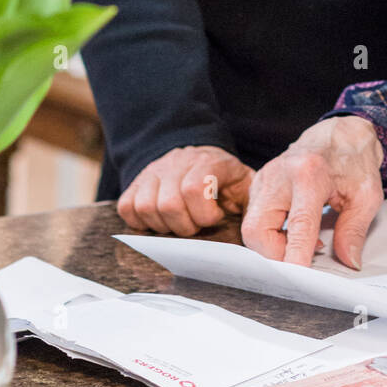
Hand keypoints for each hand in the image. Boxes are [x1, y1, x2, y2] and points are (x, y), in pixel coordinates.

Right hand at [116, 145, 253, 236]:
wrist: (196, 155)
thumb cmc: (224, 179)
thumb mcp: (244, 184)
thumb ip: (253, 203)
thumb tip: (257, 231)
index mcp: (208, 162)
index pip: (195, 188)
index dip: (205, 213)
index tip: (216, 216)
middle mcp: (176, 163)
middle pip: (169, 204)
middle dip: (185, 225)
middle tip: (197, 224)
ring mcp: (153, 172)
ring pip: (146, 207)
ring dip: (164, 226)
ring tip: (180, 222)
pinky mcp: (135, 183)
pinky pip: (128, 208)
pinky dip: (142, 222)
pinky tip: (162, 220)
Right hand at [241, 116, 383, 268]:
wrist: (340, 133)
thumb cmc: (353, 160)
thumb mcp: (366, 195)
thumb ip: (354, 230)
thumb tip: (347, 262)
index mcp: (309, 174)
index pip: (297, 226)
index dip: (295, 257)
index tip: (299, 281)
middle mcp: (279, 175)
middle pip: (257, 230)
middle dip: (274, 255)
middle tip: (301, 260)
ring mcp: (265, 178)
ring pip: (251, 227)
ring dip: (272, 245)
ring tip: (303, 241)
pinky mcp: (259, 183)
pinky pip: (254, 219)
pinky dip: (270, 233)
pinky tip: (294, 230)